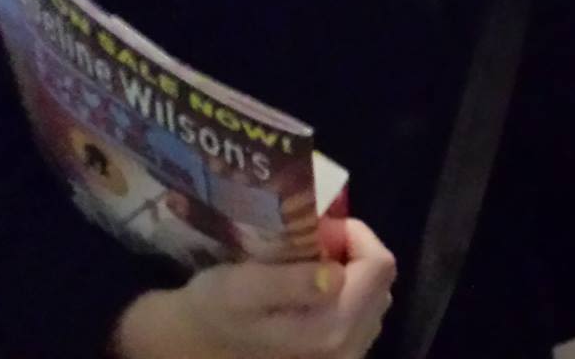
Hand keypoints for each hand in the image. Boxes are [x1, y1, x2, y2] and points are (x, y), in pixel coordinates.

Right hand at [112, 218, 395, 358]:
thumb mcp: (240, 288)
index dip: (353, 235)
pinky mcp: (338, 358)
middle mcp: (348, 350)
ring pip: (375, 298)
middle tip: (313, 245)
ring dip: (351, 274)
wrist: (193, 347)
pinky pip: (362, 317)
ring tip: (309, 267)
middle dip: (353, 253)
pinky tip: (311, 293)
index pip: (379, 265)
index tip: (317, 229)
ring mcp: (346, 358)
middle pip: (381, 282)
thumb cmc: (214, 310)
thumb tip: (337, 274)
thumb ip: (291, 282)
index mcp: (332, 329)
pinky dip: (346, 296)